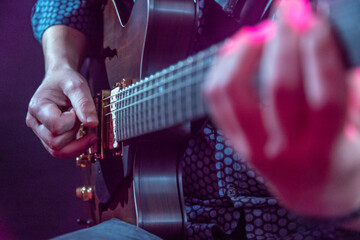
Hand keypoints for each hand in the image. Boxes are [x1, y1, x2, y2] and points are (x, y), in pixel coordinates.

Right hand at [26, 66, 97, 157]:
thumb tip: (92, 124)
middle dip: (74, 131)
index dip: (72, 121)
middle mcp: (35, 122)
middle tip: (79, 115)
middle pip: (56, 142)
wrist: (60, 79)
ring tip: (82, 125)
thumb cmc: (66, 80)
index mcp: (37, 107)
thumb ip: (84, 103)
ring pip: (57, 151)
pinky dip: (75, 147)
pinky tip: (86, 137)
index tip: (75, 109)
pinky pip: (61, 151)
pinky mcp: (48, 137)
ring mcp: (40, 131)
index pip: (57, 126)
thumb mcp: (77, 85)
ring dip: (76, 142)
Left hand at [205, 0, 359, 217]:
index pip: (324, 98)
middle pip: (280, 90)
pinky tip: (236, 49)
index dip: (319, 53)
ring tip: (258, 32)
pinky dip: (222, 68)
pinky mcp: (233, 141)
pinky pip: (216, 100)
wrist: (310, 193)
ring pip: (236, 94)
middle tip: (289, 11)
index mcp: (324, 150)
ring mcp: (253, 146)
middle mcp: (285, 150)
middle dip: (284, 42)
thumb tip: (342, 50)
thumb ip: (354, 95)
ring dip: (244, 54)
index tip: (314, 19)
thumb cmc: (336, 159)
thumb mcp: (359, 133)